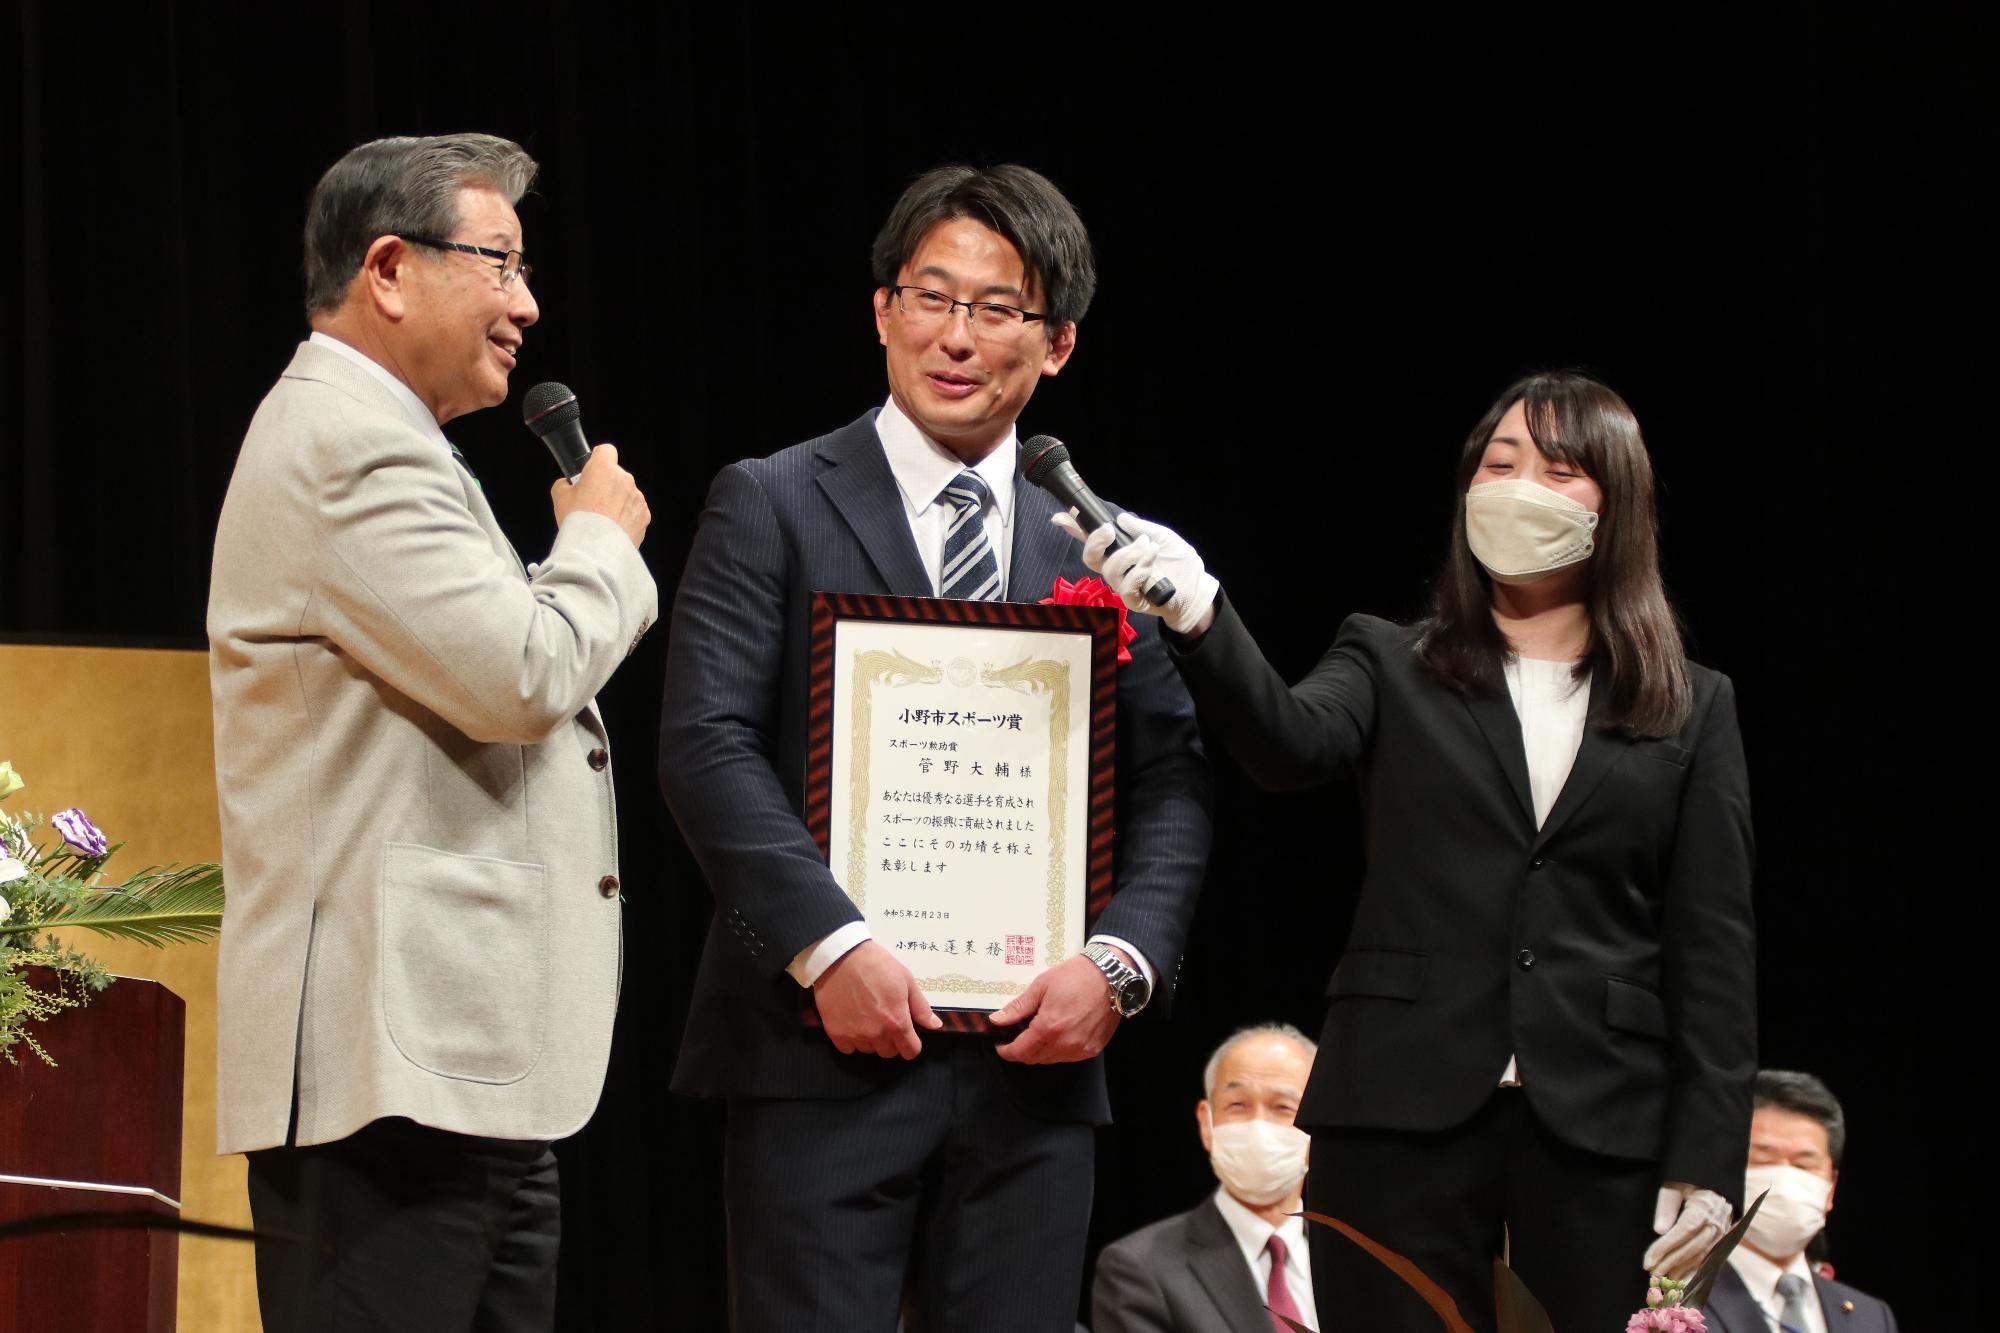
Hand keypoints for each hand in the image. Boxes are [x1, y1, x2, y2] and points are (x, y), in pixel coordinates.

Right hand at [553, 443, 650, 547]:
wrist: (596, 551)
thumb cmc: (579, 522)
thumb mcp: (559, 497)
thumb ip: (565, 484)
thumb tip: (568, 484)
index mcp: (603, 469)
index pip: (606, 450)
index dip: (598, 458)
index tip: (592, 468)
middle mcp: (624, 479)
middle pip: (616, 475)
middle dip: (607, 484)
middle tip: (593, 502)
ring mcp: (637, 497)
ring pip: (626, 493)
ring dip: (618, 501)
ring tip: (603, 519)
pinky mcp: (644, 515)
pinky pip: (634, 510)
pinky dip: (627, 516)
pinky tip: (614, 528)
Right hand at [811, 940, 941, 1058]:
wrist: (841, 956)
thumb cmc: (876, 965)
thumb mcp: (906, 980)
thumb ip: (921, 1007)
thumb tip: (935, 1025)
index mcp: (897, 1022)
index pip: (910, 1051)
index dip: (911, 1043)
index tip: (907, 1034)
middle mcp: (876, 1033)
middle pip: (889, 1052)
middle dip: (891, 1040)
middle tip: (885, 1019)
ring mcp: (854, 1035)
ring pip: (868, 1049)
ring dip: (870, 1039)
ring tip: (867, 1016)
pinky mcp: (835, 1033)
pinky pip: (848, 1048)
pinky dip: (851, 1039)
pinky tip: (852, 1021)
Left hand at [989, 953, 1121, 1063]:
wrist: (1110, 977)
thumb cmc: (1077, 977)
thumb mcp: (1041, 986)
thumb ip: (1018, 1007)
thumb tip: (997, 1019)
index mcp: (1048, 1028)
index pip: (1019, 1052)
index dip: (1006, 1051)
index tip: (1002, 1045)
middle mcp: (1064, 1043)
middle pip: (1034, 1059)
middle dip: (1022, 1050)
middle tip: (1018, 1035)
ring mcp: (1080, 1049)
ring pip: (1051, 1060)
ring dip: (1040, 1051)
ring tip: (1040, 1032)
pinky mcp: (1092, 1049)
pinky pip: (1069, 1057)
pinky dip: (1059, 1050)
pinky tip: (1059, 1034)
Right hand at [1051, 511, 1217, 636]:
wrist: (1198, 589)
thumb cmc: (1179, 564)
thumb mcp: (1163, 537)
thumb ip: (1142, 527)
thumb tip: (1121, 517)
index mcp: (1121, 552)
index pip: (1093, 541)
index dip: (1075, 529)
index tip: (1061, 516)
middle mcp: (1117, 570)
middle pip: (1090, 558)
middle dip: (1095, 541)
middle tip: (1110, 530)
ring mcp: (1124, 587)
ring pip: (1109, 570)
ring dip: (1129, 554)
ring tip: (1150, 548)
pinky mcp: (1135, 602)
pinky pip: (1126, 588)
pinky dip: (1138, 572)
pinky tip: (1150, 564)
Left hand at [1641, 1186, 1730, 1278]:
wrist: (1716, 1180)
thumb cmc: (1690, 1179)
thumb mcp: (1674, 1185)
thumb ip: (1666, 1205)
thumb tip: (1659, 1230)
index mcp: (1703, 1208)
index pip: (1681, 1233)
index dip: (1664, 1249)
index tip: (1648, 1262)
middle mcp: (1715, 1224)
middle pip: (1690, 1248)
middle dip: (1669, 1263)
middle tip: (1651, 1274)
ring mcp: (1721, 1233)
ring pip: (1700, 1256)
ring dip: (1681, 1270)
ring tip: (1663, 1279)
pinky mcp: (1722, 1239)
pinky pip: (1708, 1258)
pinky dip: (1694, 1270)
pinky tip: (1681, 1279)